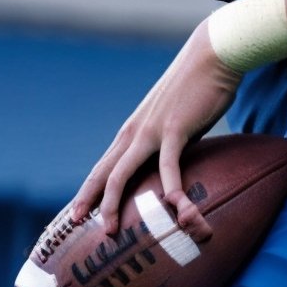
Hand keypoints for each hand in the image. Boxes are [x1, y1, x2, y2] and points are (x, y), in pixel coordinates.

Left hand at [70, 21, 240, 241]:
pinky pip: (168, 166)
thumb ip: (169, 142)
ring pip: (122, 173)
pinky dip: (169, 190)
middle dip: (88, 200)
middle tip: (75, 224)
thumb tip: (173, 163)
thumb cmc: (198, 87)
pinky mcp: (175, 130)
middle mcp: (136, 132)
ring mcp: (152, 131)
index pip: (105, 166)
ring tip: (110, 230)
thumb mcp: (176, 119)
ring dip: (113, 204)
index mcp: (134, 130)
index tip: (77, 213)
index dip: (89, 190)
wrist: (212, 55)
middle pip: (103, 172)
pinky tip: (173, 209)